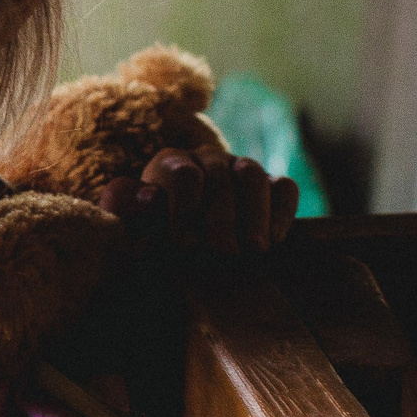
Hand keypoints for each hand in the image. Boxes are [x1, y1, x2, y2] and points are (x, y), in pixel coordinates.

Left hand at [94, 149, 299, 254]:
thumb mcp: (135, 234)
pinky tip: (275, 240)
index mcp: (168, 165)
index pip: (181, 174)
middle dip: (222, 217)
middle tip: (224, 253)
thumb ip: (132, 217)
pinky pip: (284, 188)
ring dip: (255, 214)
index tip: (185, 245)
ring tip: (254, 250)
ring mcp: (240, 168)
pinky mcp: (271, 186)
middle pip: (218, 175)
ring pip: (252, 175)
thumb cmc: (156, 245)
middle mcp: (205, 159)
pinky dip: (282, 211)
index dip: (184, 208)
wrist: (188, 257)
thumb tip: (147, 198)